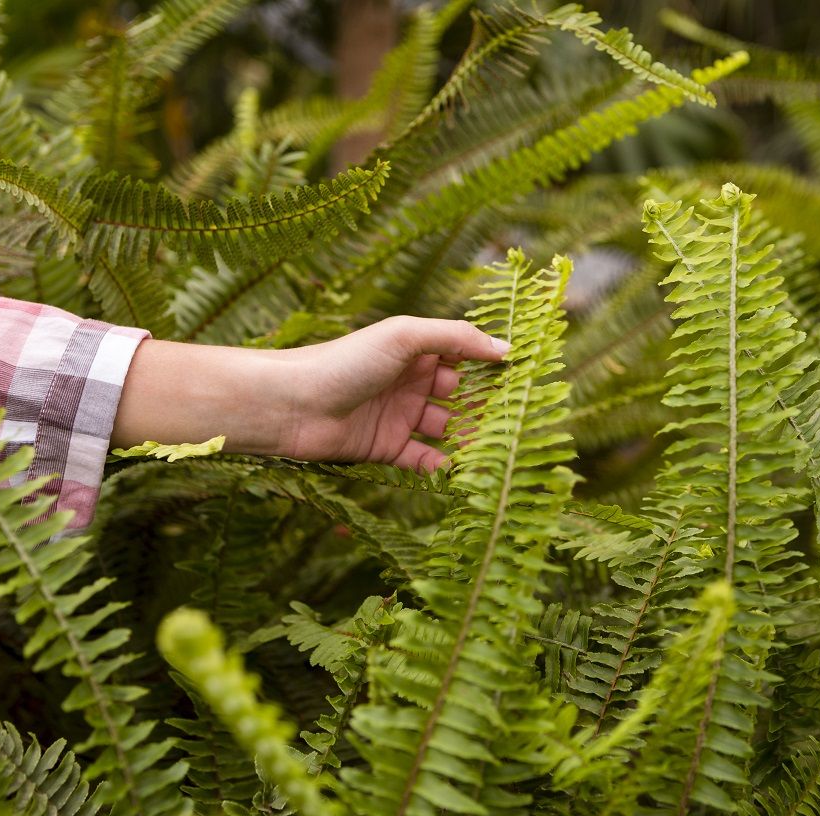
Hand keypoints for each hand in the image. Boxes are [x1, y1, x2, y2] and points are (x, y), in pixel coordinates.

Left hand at [111, 317, 507, 471]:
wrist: (289, 405)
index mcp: (416, 349)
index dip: (495, 365)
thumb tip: (507, 348)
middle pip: (462, 395)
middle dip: (490, 408)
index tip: (530, 377)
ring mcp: (400, 415)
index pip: (466, 355)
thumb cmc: (344, 361)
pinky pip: (425, 460)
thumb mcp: (404, 338)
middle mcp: (411, 381)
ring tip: (500, 452)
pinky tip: (466, 474)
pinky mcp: (387, 448)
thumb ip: (456, 340)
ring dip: (472, 440)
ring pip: (448, 429)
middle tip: (523, 422)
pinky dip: (445, 467)